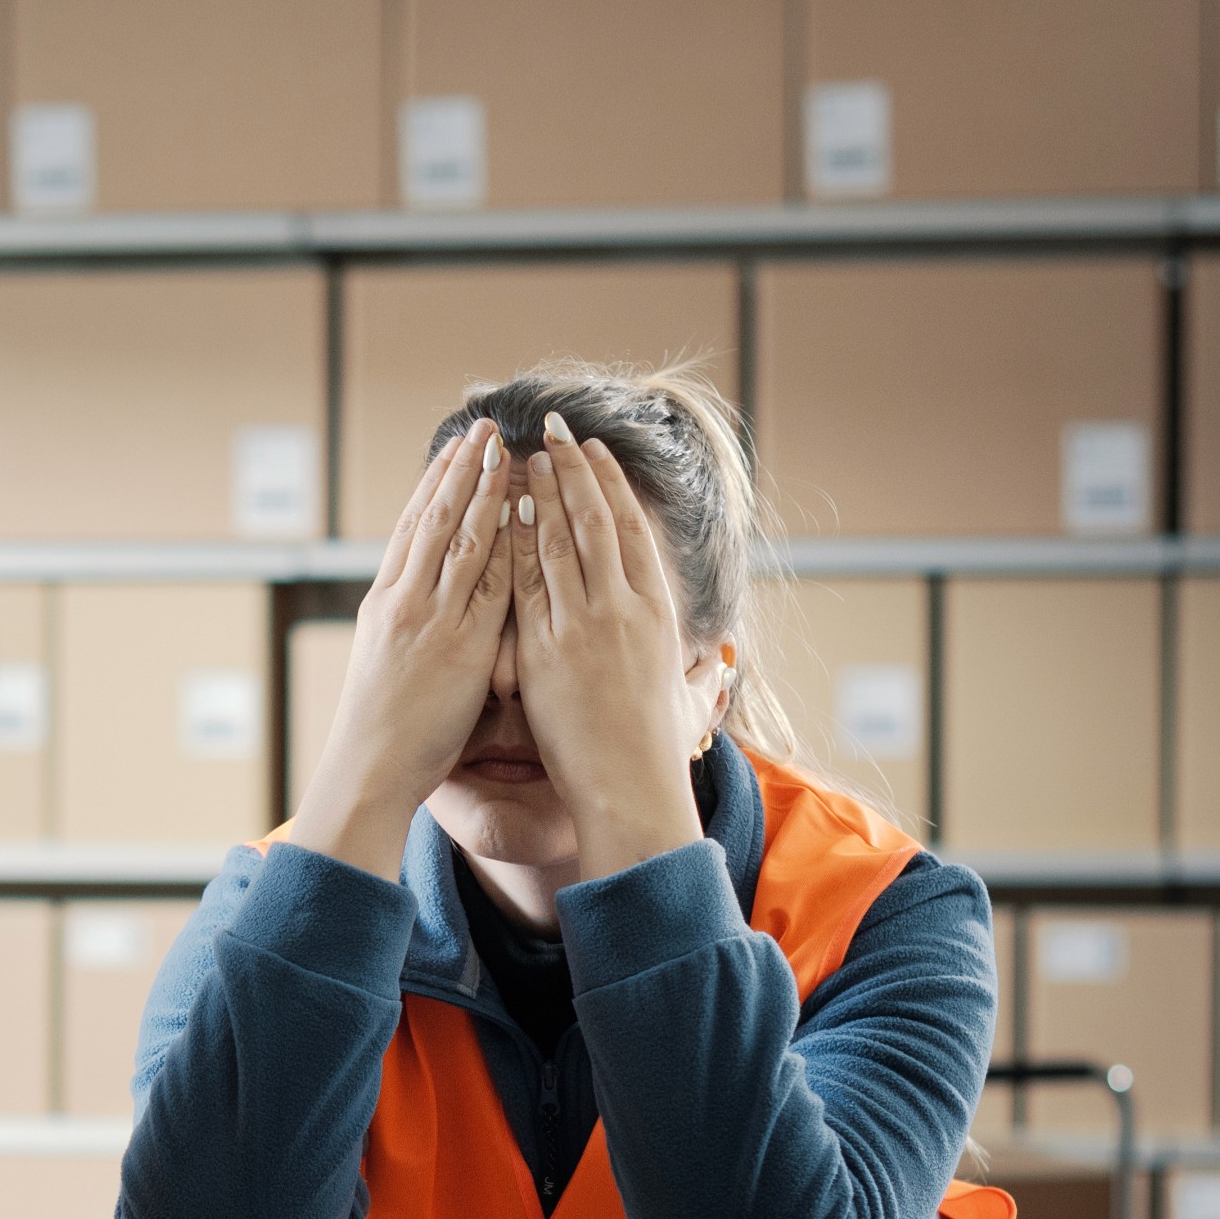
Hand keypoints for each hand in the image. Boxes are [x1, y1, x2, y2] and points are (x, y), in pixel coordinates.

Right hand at [282, 419, 514, 881]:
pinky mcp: (460, 645)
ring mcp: (429, 619)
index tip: (453, 450)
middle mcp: (402, 601)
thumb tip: (424, 609)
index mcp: (383, 603)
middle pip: (432, 519)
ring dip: (482, 487)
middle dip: (459, 469)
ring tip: (502, 447)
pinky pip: (488, 581)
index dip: (433, 484)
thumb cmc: (380, 732)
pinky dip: (503, 540)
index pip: (409, 528)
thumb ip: (408, 628)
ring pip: (458, 537)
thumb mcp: (383, 664)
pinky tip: (521, 508)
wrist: (367, 770)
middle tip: (482, 428)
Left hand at [513, 416, 711, 879]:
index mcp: (657, 612)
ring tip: (525, 456)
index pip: (633, 530)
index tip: (596, 453)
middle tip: (555, 430)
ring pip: (561, 541)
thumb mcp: (684, 697)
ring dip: (542, 493)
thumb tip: (715, 666)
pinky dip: (518, 542)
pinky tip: (505, 511)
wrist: (630, 788)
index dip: (612, 486)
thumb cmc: (655, 751)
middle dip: (574, 469)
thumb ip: (694, 672)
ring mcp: (584, 626)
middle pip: (597, 520)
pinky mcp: (547, 649)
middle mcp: (624, 609)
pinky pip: (528, 582)